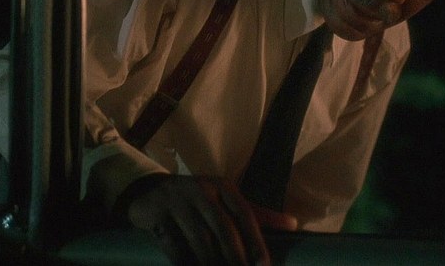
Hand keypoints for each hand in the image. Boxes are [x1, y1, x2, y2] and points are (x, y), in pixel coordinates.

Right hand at [125, 174, 288, 264]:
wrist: (150, 191)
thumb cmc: (198, 199)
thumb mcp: (226, 199)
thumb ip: (258, 214)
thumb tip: (293, 225)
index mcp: (222, 186)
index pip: (244, 214)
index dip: (256, 241)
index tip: (263, 265)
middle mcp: (201, 191)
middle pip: (223, 228)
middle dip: (236, 257)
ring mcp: (177, 202)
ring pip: (199, 239)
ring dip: (212, 264)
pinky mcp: (156, 216)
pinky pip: (173, 246)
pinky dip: (185, 263)